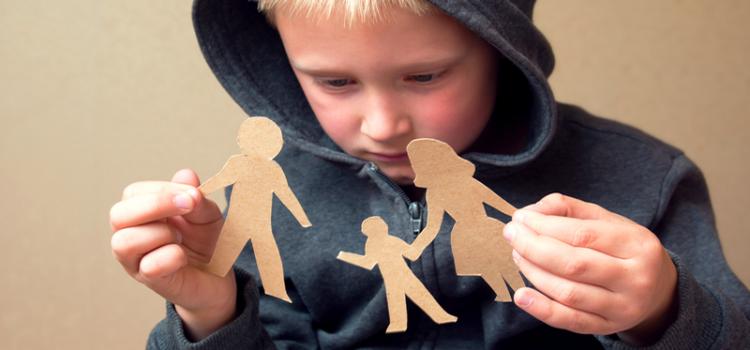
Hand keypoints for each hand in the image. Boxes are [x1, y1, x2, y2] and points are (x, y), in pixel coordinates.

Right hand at [109, 169, 236, 339]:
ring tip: (180, 237)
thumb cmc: (204, 241)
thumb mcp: (206, 213)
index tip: (193, 194)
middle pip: (118, 215)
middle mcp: (130, 234)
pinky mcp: (149, 281)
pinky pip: (149, 266)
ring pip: (124, 241)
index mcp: (141, 213)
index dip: (163, 190)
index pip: (134, 193)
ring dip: (160, 233)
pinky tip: (183, 256)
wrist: (217, 276)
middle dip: (156, 205)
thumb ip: (195, 196)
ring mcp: (135, 260)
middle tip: (188, 205)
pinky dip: (171, 256)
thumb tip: (186, 175)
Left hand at [503, 193, 677, 344]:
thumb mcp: (607, 221)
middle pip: (573, 264)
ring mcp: (622, 307)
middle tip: (511, 235)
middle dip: (534, 247)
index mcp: (637, 244)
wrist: (658, 290)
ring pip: (568, 293)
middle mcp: (634, 278)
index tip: (520, 218)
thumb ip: (569, 210)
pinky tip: (521, 295)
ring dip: (533, 273)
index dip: (545, 226)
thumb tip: (530, 213)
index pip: (582, 234)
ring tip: (517, 255)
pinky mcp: (607, 327)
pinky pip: (569, 320)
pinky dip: (541, 309)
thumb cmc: (624, 249)